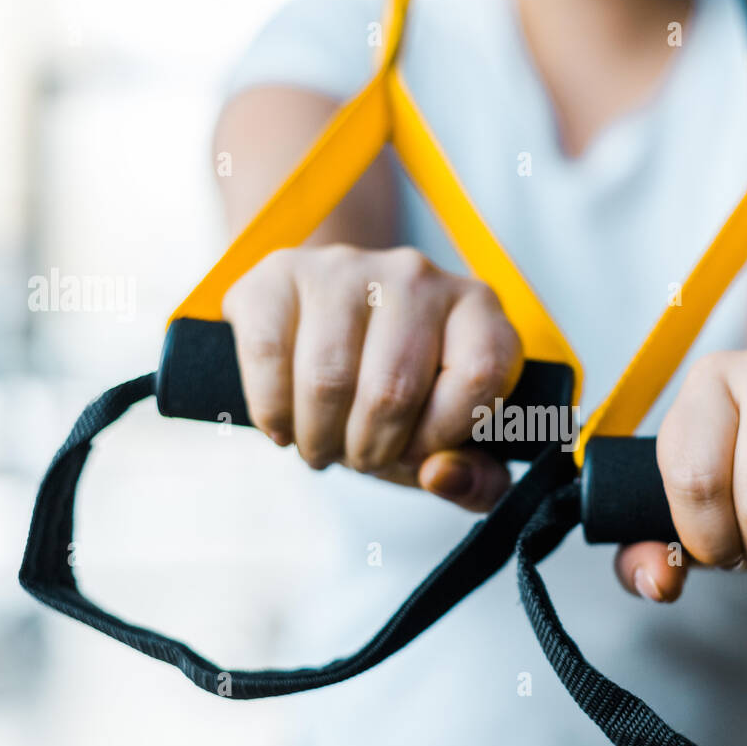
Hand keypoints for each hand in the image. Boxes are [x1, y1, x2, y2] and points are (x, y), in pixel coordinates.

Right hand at [222, 244, 522, 510]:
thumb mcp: (452, 441)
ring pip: (327, 380)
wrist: (335, 327)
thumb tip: (441, 476)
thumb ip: (477, 479)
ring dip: (319, 439)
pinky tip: (283, 423)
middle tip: (360, 459)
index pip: (477, 376)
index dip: (442, 434)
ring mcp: (346, 266)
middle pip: (392, 390)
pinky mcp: (281, 273)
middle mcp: (417, 276)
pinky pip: (269, 356)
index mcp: (477, 309)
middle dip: (370, 451)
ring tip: (322, 445)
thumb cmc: (403, 390)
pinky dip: (272, 411)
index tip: (416, 451)